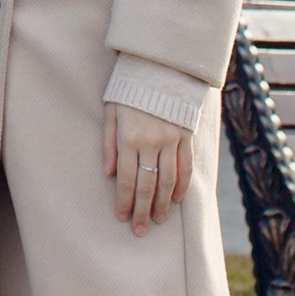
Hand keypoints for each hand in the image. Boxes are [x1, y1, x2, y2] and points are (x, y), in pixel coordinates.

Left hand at [104, 102, 193, 232]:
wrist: (161, 66)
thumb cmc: (129, 89)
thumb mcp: (111, 110)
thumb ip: (108, 142)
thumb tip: (107, 174)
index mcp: (129, 137)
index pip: (125, 179)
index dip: (123, 201)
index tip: (121, 218)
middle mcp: (151, 142)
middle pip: (146, 185)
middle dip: (142, 210)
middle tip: (140, 230)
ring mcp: (171, 140)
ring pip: (168, 181)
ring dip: (162, 204)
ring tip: (157, 220)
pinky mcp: (187, 135)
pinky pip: (186, 167)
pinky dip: (181, 186)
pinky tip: (176, 200)